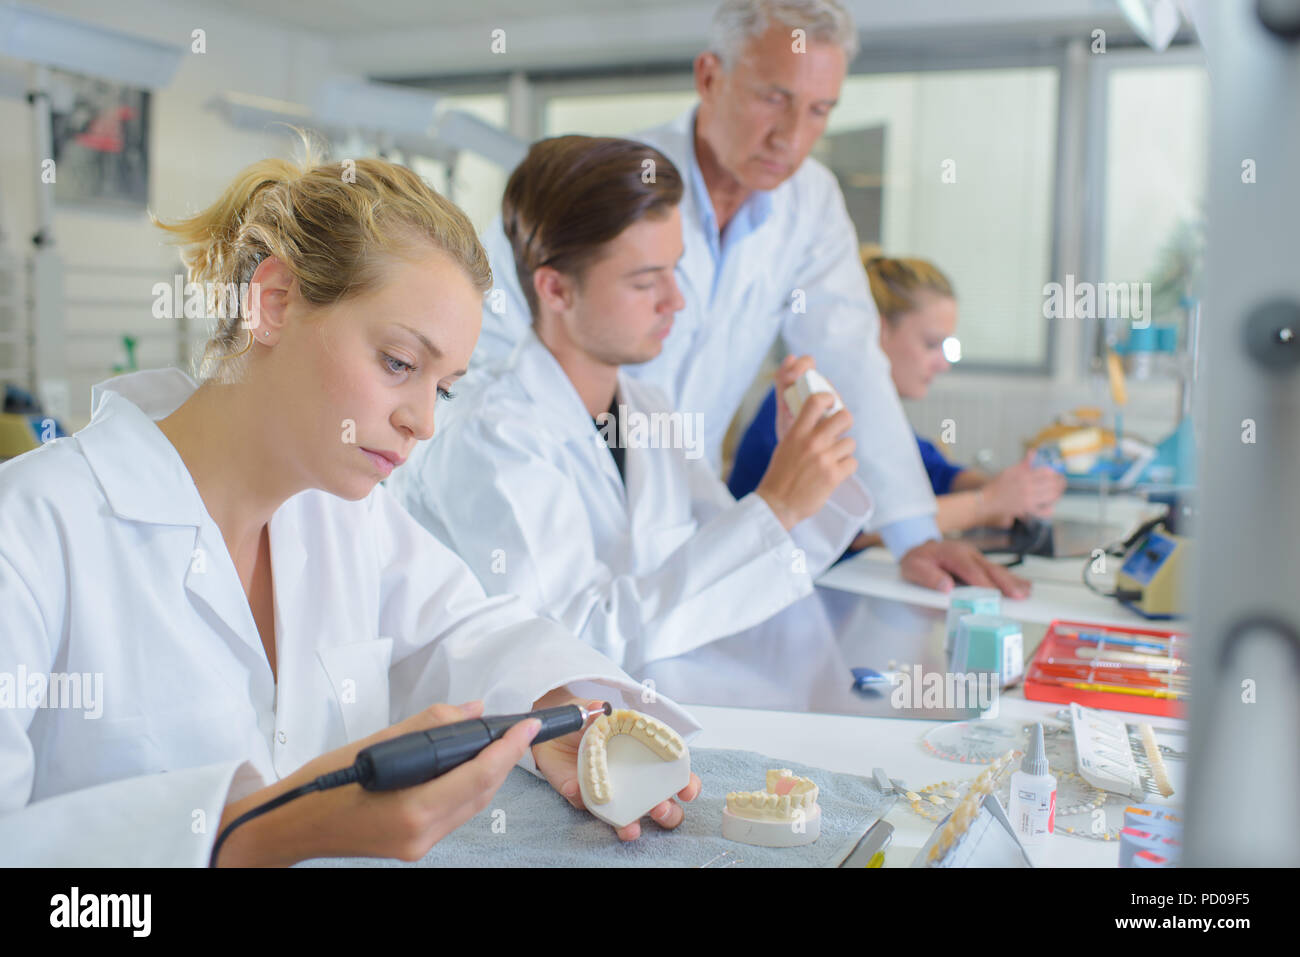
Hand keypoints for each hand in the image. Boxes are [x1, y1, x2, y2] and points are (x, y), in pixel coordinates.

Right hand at [214, 700, 539, 865]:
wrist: (291, 825)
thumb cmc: (323, 782)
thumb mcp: (376, 742)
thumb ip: (430, 724)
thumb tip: (473, 710)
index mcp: (411, 809)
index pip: (477, 776)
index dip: (508, 749)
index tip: (527, 725)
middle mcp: (420, 834)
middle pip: (482, 793)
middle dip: (505, 760)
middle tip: (519, 730)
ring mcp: (418, 845)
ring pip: (472, 806)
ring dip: (489, 774)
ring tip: (499, 743)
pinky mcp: (413, 846)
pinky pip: (454, 814)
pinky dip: (468, 788)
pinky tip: (469, 766)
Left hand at [530, 689, 701, 841]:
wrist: (555, 728)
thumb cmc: (587, 721)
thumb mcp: (595, 710)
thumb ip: (598, 708)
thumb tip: (600, 708)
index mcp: (647, 759)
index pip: (675, 777)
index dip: (687, 786)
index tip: (687, 791)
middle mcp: (633, 782)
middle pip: (661, 807)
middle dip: (667, 813)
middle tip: (660, 809)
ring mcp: (611, 794)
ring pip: (629, 820)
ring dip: (632, 827)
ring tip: (630, 829)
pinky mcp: (584, 798)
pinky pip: (587, 806)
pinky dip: (584, 802)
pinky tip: (580, 792)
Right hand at [757, 357, 855, 530]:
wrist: (777, 505)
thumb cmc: (780, 476)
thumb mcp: (785, 446)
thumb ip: (802, 431)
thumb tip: (821, 419)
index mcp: (796, 433)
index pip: (817, 401)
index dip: (829, 399)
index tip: (831, 404)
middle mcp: (812, 442)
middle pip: (844, 417)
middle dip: (845, 423)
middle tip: (839, 432)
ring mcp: (824, 459)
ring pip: (850, 443)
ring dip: (844, 451)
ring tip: (832, 460)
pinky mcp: (834, 476)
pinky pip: (852, 463)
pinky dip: (846, 468)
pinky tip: (834, 473)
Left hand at [899, 539, 1030, 597]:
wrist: (918, 551)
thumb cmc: (917, 561)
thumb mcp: (912, 568)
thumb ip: (928, 577)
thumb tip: (945, 586)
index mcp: (952, 552)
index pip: (969, 569)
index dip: (982, 582)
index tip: (993, 595)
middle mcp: (968, 553)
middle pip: (989, 569)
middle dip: (1005, 582)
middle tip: (1018, 595)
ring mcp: (976, 557)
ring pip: (997, 570)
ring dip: (1013, 581)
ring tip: (1026, 592)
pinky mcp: (980, 563)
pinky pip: (997, 571)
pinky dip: (1012, 579)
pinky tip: (1025, 586)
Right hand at [980, 452, 1066, 526]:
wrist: (987, 501)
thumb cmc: (997, 485)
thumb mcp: (1009, 471)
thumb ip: (1023, 463)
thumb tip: (1033, 452)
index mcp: (1024, 476)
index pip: (1046, 472)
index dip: (1053, 472)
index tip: (1054, 473)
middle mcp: (1027, 487)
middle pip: (1051, 484)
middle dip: (1060, 482)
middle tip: (1062, 481)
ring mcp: (1028, 499)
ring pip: (1051, 496)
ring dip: (1058, 493)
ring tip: (1058, 491)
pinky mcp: (1026, 510)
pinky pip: (1042, 511)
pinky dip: (1049, 510)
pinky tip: (1050, 507)